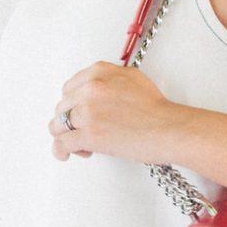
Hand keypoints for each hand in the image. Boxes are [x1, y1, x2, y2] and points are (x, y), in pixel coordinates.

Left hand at [47, 61, 188, 163]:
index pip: (69, 88)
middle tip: (85, 130)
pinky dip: (61, 151)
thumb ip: (108, 79)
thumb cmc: (156, 109)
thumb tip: (95, 90)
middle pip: (62, 107)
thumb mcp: (131, 78)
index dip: (74, 104)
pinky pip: (61, 143)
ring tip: (80, 143)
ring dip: (66, 135)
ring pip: (57, 125)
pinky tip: (66, 154)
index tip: (79, 112)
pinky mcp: (89, 134)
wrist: (169, 129)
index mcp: (99, 73)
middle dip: (71, 121)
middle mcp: (91, 89)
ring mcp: (88, 112)